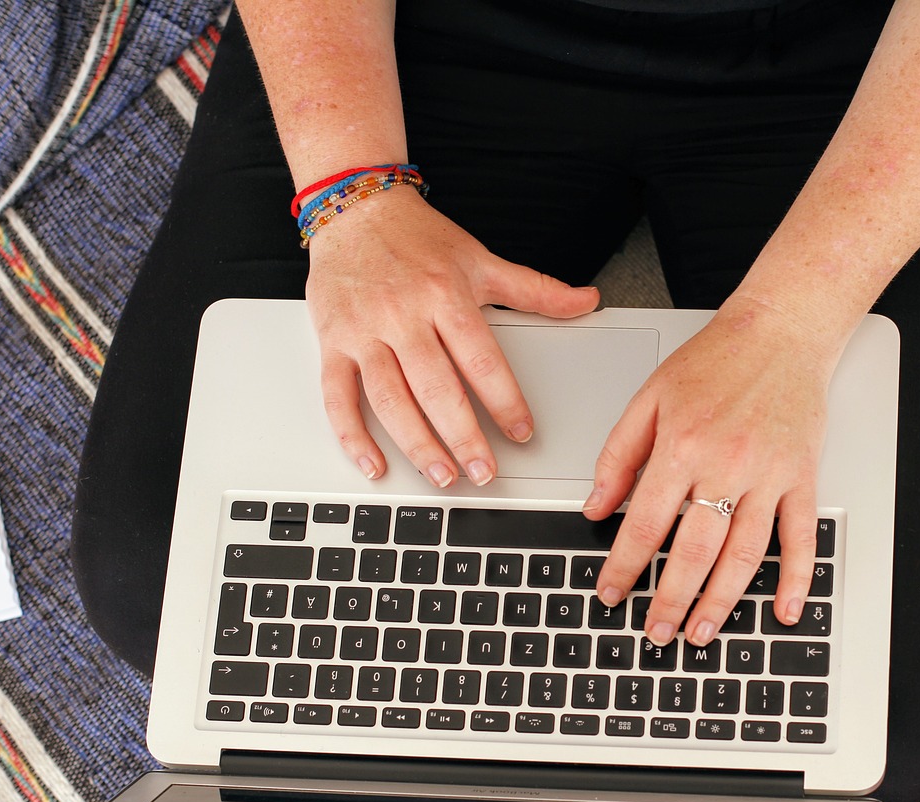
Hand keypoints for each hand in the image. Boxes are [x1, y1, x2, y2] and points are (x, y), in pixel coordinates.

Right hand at [306, 191, 599, 483]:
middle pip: (435, 387)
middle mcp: (402, 315)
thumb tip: (587, 300)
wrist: (354, 206)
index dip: (504, 400)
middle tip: (484, 472)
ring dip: (416, 444)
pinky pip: (337, 396)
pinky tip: (374, 463)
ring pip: (388, 399)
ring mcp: (363, 331)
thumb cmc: (418, 237)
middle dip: (462, 436)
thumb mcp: (481, 259)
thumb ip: (535, 289)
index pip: (481, 358)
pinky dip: (352, 435)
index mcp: (444, 295)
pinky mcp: (332, 342)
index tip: (522, 431)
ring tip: (442, 476)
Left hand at [584, 294, 837, 646]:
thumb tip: (595, 506)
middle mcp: (725, 466)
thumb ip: (618, 455)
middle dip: (670, 600)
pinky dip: (796, 578)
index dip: (623, 566)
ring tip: (701, 632)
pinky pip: (800, 537)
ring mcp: (768, 476)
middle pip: (693, 552)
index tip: (611, 593)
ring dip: (720, 601)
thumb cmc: (715, 361)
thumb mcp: (649, 398)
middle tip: (655, 632)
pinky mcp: (802, 477)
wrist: (780, 332)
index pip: (645, 524)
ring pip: (744, 555)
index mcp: (681, 446)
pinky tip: (784, 610)